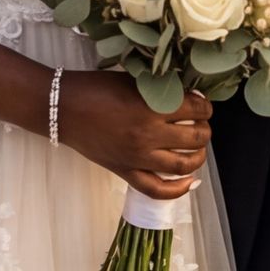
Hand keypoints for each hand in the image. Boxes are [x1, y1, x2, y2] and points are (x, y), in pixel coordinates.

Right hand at [58, 75, 212, 201]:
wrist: (63, 108)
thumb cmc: (96, 88)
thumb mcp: (133, 80)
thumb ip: (161, 89)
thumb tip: (189, 96)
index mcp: (150, 108)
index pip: (195, 109)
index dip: (205, 105)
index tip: (203, 104)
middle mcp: (148, 136)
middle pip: (194, 138)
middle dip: (205, 129)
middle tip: (201, 122)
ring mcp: (137, 158)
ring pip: (182, 165)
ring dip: (198, 156)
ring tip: (197, 147)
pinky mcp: (125, 172)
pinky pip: (156, 189)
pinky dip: (177, 190)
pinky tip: (189, 181)